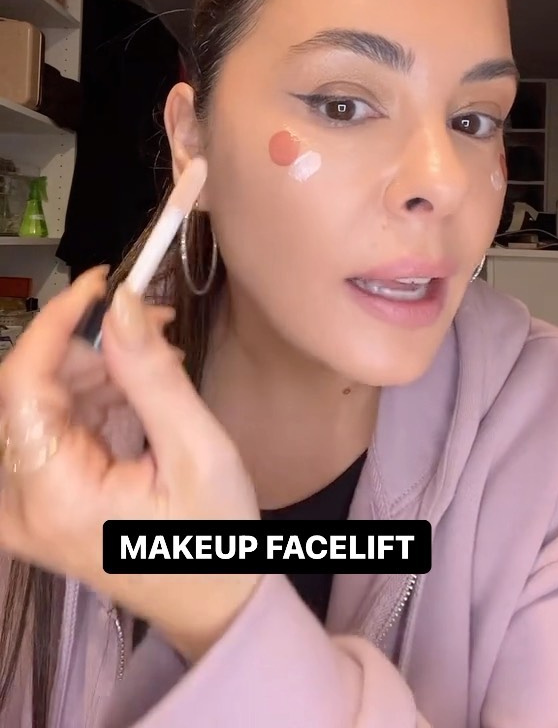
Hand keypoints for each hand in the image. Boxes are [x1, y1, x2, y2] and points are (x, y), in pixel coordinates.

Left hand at [0, 269, 260, 660]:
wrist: (211, 602)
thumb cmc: (210, 536)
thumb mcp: (196, 451)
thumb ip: (153, 376)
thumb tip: (120, 302)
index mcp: (52, 495)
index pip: (21, 384)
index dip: (55, 322)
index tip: (104, 283)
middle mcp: (18, 502)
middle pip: (29, 389)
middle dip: (87, 346)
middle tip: (154, 328)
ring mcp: (22, 504)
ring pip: (39, 399)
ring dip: (94, 368)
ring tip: (159, 362)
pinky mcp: (36, 498)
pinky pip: (50, 423)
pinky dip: (92, 395)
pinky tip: (139, 393)